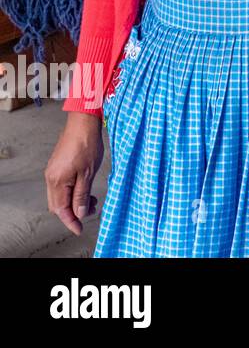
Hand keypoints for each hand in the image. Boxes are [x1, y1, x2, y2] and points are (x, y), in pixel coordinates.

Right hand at [45, 113, 103, 235]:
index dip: (70, 221)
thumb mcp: (88, 173)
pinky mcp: (58, 166)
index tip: (79, 230)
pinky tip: (85, 189)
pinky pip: (62, 186)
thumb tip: (78, 213)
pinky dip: (73, 192)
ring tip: (92, 199)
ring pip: (60, 196)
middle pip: (58, 205)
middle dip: (73, 212)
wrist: (83, 123)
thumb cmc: (87, 145)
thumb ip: (82, 195)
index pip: (60, 209)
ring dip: (74, 201)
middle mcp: (51, 178)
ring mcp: (53, 171)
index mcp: (57, 181)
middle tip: (91, 209)